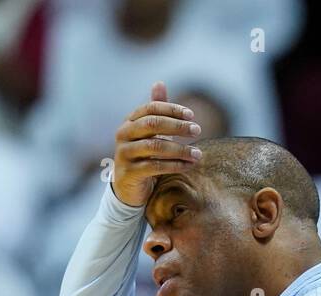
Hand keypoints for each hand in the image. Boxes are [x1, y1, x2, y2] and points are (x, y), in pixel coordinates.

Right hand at [111, 81, 202, 207]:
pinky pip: (154, 166)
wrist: (127, 187)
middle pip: (152, 124)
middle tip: (197, 130)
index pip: (151, 108)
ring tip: (197, 154)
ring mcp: (124, 154)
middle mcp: (123, 135)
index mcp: (129, 121)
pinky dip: (174, 165)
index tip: (192, 115)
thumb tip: (159, 82)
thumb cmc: (143, 155)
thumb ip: (156, 111)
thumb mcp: (149, 132)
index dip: (172, 109)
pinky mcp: (128, 173)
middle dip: (177, 126)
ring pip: (155, 146)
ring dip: (180, 149)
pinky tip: (188, 166)